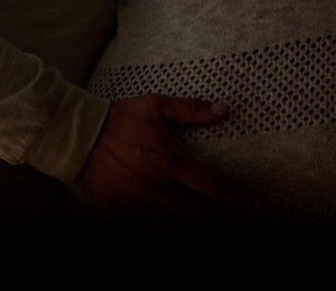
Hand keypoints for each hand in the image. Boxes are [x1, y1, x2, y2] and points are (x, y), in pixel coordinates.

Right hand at [73, 94, 250, 219]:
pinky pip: (147, 229)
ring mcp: (137, 204)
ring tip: (208, 228)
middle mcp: (157, 188)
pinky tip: (171, 226)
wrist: (75, 136)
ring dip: (192, 228)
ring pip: (173, 227)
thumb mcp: (155, 106)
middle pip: (197, 217)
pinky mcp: (120, 212)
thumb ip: (190, 109)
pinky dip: (161, 229)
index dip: (239, 197)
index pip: (213, 185)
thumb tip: (224, 110)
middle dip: (219, 223)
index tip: (259, 204)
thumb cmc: (118, 117)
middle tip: (236, 224)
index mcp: (169, 162)